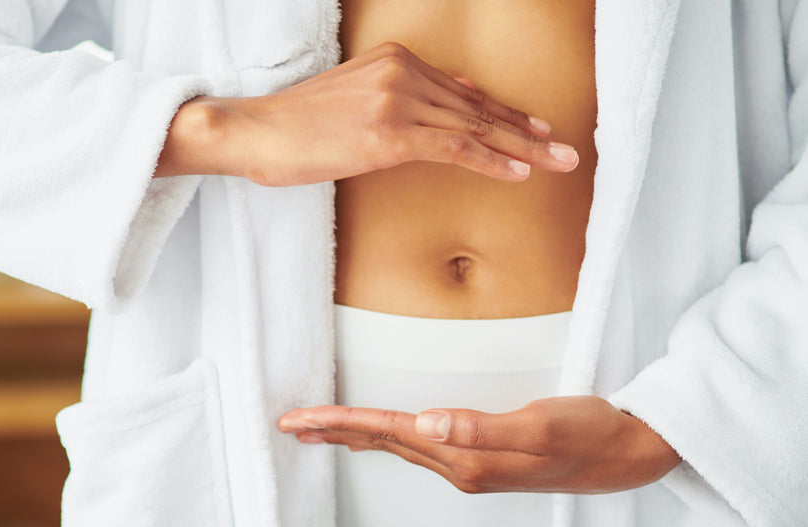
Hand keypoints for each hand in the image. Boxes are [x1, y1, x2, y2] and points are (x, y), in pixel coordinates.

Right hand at [155, 42, 579, 185]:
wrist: (255, 130)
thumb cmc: (296, 126)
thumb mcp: (353, 100)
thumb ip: (401, 100)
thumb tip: (446, 107)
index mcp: (395, 59)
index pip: (463, 90)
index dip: (505, 112)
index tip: (536, 128)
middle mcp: (402, 72)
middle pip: (477, 106)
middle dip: (526, 131)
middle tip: (565, 148)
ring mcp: (396, 100)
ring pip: (474, 126)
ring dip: (522, 148)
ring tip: (556, 163)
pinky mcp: (388, 133)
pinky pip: (453, 148)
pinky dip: (490, 161)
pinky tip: (517, 173)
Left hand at [277, 396, 681, 494]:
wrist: (627, 455)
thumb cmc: (589, 432)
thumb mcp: (539, 425)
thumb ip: (481, 426)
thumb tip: (426, 423)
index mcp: (464, 456)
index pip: (386, 432)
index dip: (338, 423)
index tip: (297, 420)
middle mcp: (459, 465)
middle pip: (381, 441)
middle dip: (331, 432)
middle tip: (288, 424)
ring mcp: (470, 464)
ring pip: (397, 445)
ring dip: (354, 435)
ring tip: (318, 430)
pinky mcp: (482, 456)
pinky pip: (419, 447)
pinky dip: (388, 437)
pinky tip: (381, 436)